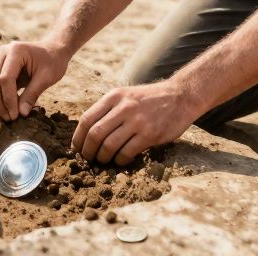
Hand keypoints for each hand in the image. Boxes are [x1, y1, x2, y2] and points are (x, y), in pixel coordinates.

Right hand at [0, 40, 70, 120]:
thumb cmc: (53, 61)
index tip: (15, 115)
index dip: (8, 99)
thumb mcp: (47, 77)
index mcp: (15, 51)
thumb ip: (32, 94)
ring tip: (8, 116)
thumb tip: (21, 114)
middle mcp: (3, 53)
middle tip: (9, 118)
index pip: (5, 79)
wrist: (53, 50)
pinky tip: (6, 108)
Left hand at [72, 80, 197, 165]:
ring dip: (102, 158)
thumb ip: (108, 109)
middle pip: (95, 134)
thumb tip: (87, 132)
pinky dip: (120, 160)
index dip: (78, 137)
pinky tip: (121, 160)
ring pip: (109, 146)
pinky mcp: (150, 134)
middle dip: (88, 151)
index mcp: (114, 97)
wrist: (180, 96)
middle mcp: (123, 107)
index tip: (77, 148)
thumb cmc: (149, 99)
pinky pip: (127, 152)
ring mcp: (137, 121)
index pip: (87, 119)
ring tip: (103, 161)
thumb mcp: (126, 96)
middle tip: (88, 159)